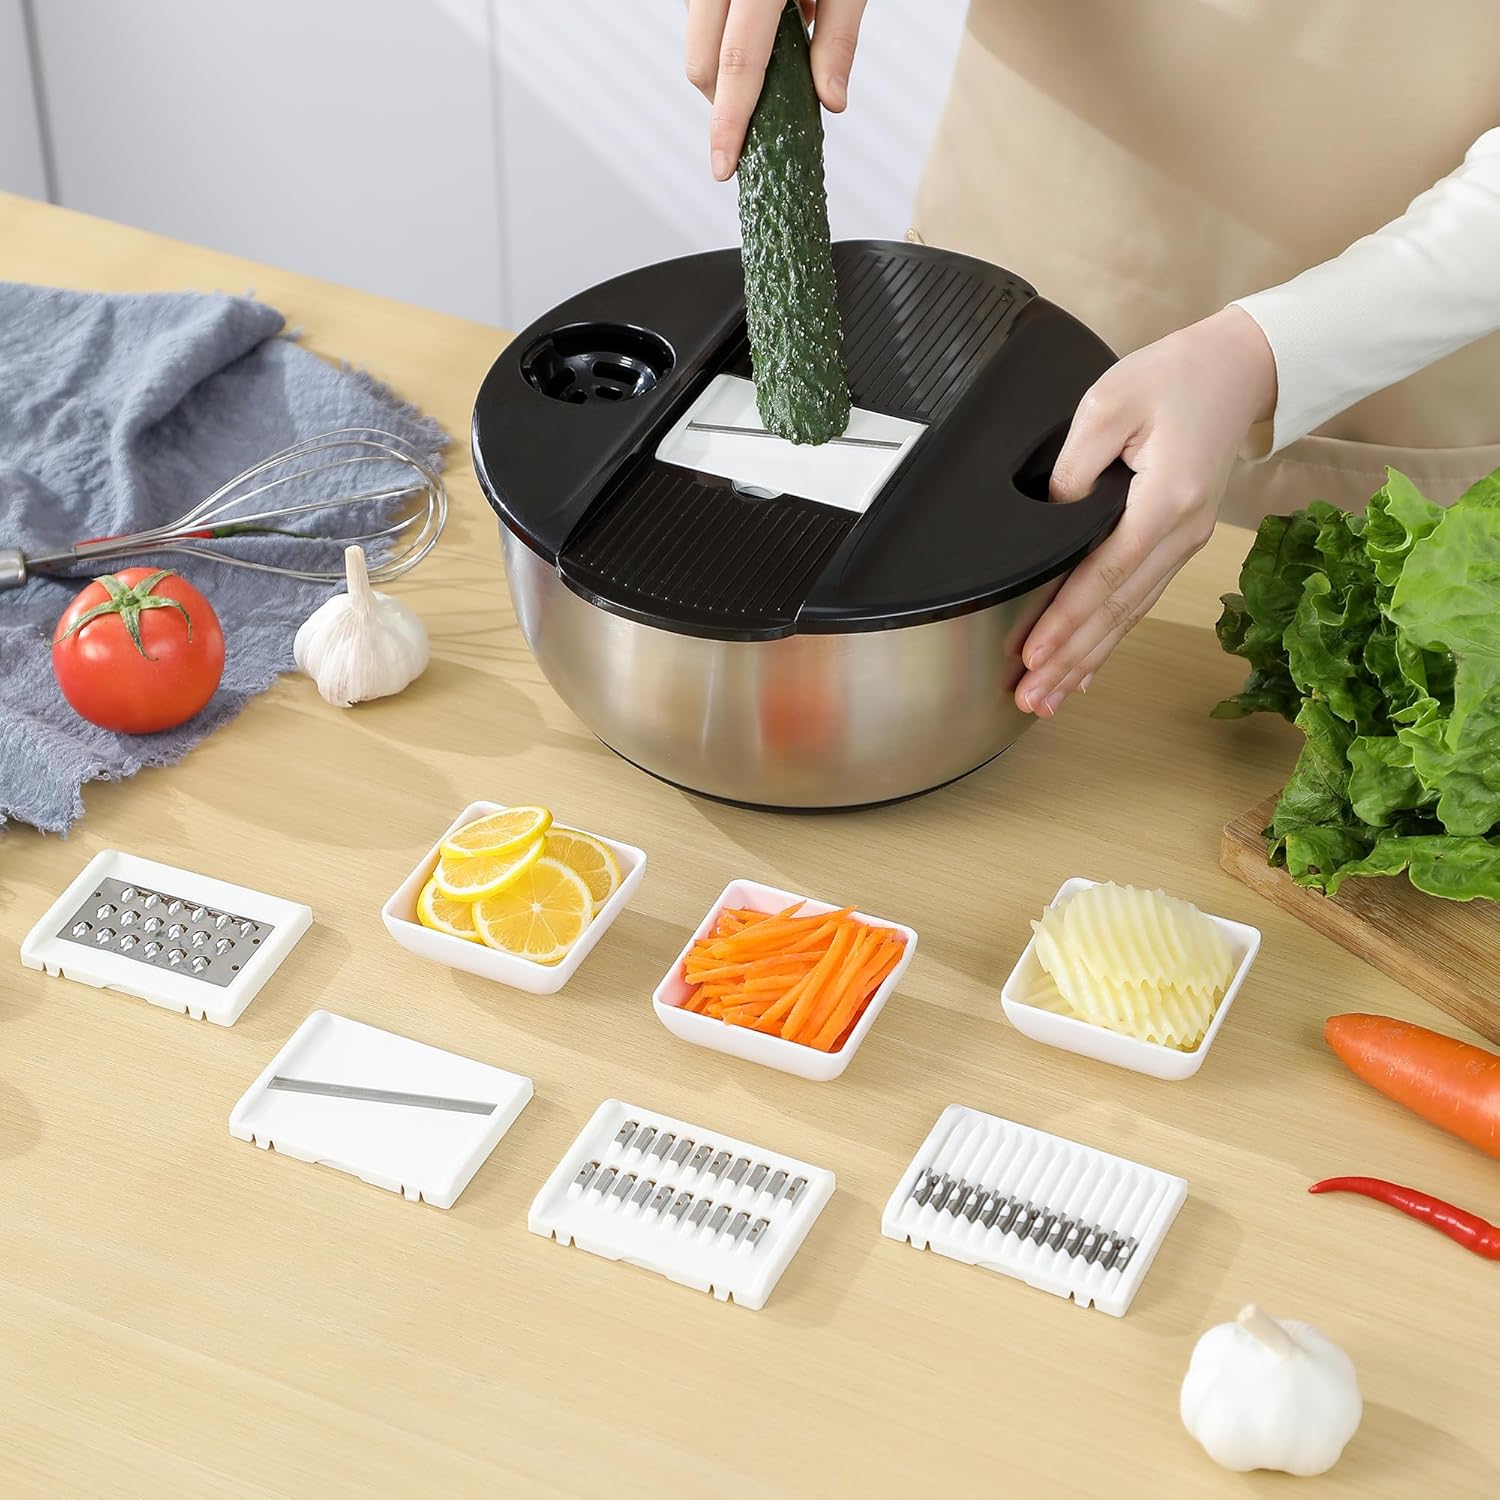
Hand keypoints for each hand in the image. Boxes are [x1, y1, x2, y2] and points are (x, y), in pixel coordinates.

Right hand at [685, 0, 867, 180]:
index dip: (729, 122)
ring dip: (724, 71)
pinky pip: (699, 24)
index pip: (738, 64)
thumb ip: (838, 39)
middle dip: (724, 105)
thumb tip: (832, 100)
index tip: (726, 165)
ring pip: (695, 47)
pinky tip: (758, 26)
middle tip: (761, 111)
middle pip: (702, 65)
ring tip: (772, 49)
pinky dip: (723, 40)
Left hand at [1015, 306, 1277, 716]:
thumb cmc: (1175, 377)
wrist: (1240, 368)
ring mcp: (1186, 542)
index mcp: (1165, 501)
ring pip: (1129, 615)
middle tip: (1030, 699)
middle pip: (1117, 612)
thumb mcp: (1110, 402)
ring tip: (1048, 699)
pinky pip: (1140, 601)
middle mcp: (1182, 533)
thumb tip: (1050, 517)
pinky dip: (1110, 639)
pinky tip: (1087, 671)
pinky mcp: (1180, 542)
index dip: (1065, 621)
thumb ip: (1075, 466)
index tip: (1032, 655)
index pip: (1104, 576)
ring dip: (1086, 660)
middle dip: (1070, 660)